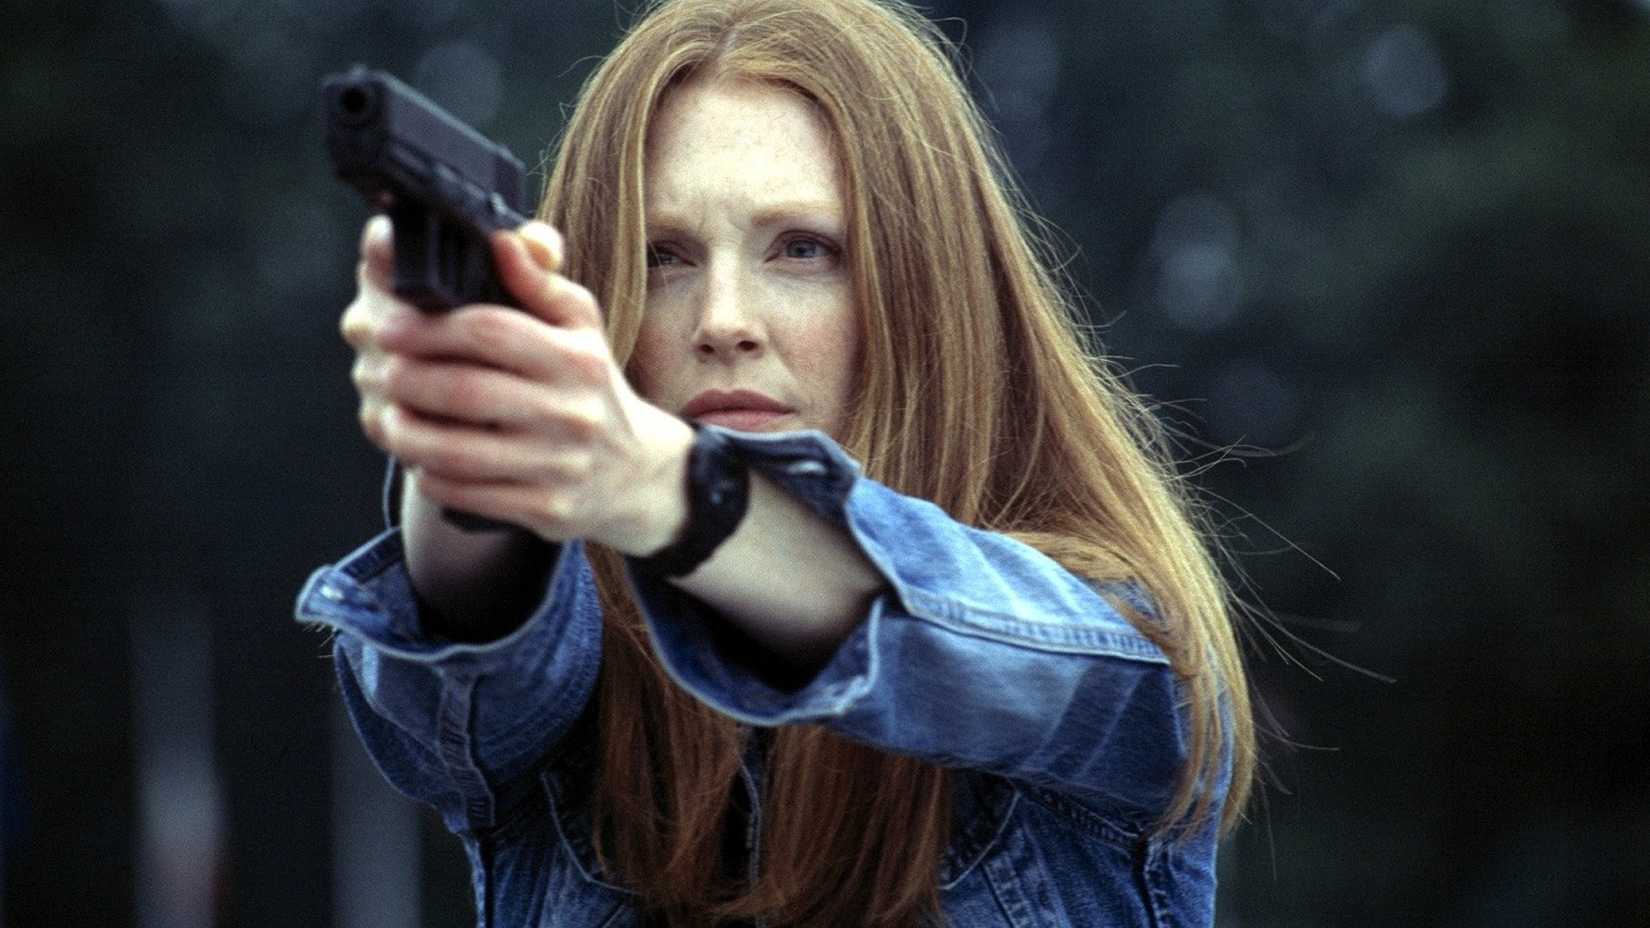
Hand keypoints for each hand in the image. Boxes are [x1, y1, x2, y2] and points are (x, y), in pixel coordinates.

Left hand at [339, 215, 693, 553]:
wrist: (637, 472)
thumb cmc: (592, 386)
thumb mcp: (579, 327)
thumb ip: (538, 282)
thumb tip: (500, 239)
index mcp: (576, 358)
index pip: (490, 330)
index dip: (430, 327)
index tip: (392, 327)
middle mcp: (572, 412)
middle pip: (465, 392)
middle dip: (408, 380)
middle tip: (382, 372)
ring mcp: (559, 466)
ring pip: (458, 451)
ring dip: (408, 433)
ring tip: (390, 417)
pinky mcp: (546, 509)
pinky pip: (468, 493)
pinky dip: (432, 475)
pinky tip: (421, 459)